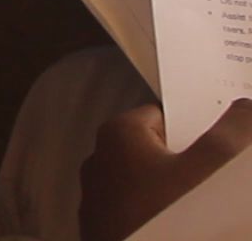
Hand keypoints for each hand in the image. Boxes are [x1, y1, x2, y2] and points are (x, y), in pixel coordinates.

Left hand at [79, 99, 251, 240]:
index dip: (196, 127)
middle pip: (157, 152)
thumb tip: (245, 108)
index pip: (164, 116)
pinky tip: (185, 224)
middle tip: (217, 178)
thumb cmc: (167, 216)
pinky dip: (160, 215)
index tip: (222, 141)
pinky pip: (140, 212)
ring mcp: (98, 198)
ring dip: (176, 194)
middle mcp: (100, 162)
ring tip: (205, 208)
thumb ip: (232, 131)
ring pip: (148, 186)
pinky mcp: (103, 228)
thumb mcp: (213, 165)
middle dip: (189, 164)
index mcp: (118, 134)